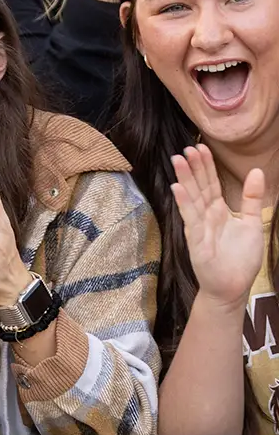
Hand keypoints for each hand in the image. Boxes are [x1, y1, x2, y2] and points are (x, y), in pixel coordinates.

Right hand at [170, 144, 264, 308]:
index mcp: (219, 211)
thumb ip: (252, 199)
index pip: (211, 183)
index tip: (201, 147)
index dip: (206, 166)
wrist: (233, 288)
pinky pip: (190, 219)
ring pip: (191, 199)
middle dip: (193, 167)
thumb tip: (257, 171)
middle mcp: (206, 217)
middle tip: (187, 147)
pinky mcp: (196, 241)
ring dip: (184, 179)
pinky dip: (184, 204)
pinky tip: (177, 189)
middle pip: (199, 187)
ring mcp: (199, 228)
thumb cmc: (240, 259)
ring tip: (178, 160)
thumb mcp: (252, 224)